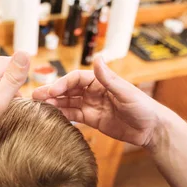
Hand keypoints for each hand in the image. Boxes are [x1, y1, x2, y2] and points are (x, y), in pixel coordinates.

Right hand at [32, 56, 162, 147]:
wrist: (151, 129)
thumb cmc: (143, 107)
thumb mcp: (126, 92)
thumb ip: (109, 78)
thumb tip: (98, 57)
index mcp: (100, 81)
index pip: (76, 78)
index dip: (63, 83)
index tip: (52, 91)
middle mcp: (93, 91)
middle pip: (68, 89)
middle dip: (52, 92)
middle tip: (35, 97)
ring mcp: (91, 105)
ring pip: (68, 102)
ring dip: (53, 104)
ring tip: (37, 107)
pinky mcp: (92, 119)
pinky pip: (73, 115)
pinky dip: (62, 115)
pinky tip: (50, 117)